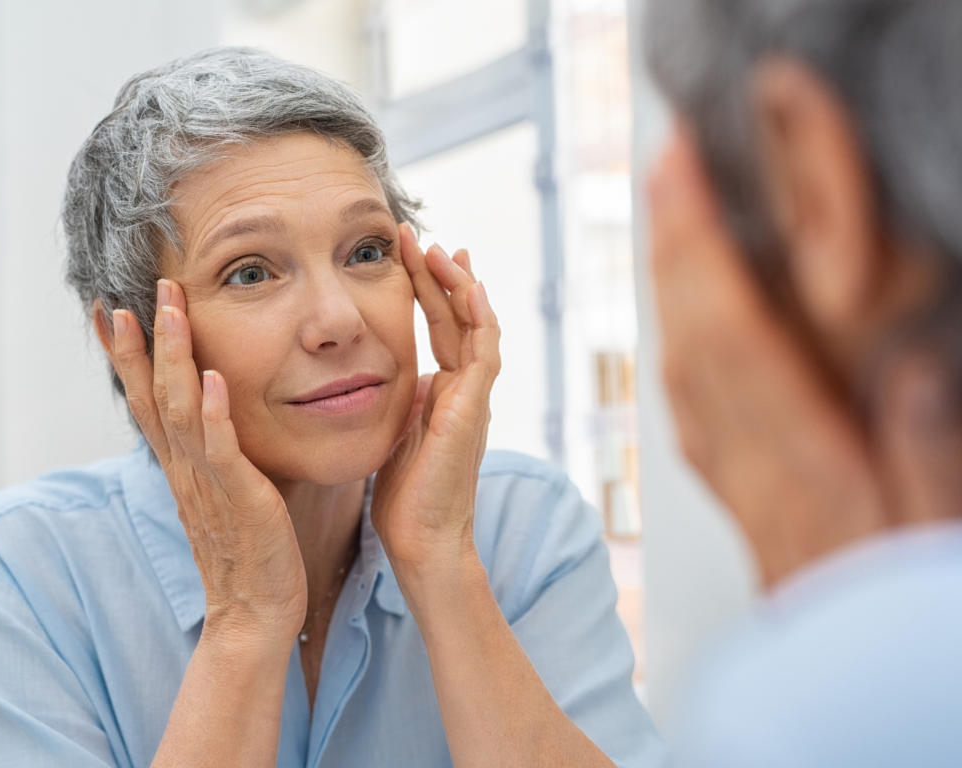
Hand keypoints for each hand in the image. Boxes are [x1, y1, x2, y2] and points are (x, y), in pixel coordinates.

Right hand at [111, 280, 306, 640]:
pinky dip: (212, 413)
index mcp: (184, 467)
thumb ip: (222, 457)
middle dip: (142, 343)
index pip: (147, 402)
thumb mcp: (229, 494)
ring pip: (180, 410)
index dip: (130, 358)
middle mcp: (186, 469)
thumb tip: (226, 420)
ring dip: (173, 358)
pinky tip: (210, 378)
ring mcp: (208, 483)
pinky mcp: (239, 498)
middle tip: (131, 293)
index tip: (114, 312)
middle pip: (152, 396)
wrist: (257, 612)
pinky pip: (221, 450)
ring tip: (167, 310)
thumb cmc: (251, 552)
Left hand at [370, 225, 500, 578]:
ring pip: (476, 327)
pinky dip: (480, 318)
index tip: (409, 254)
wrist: (422, 540)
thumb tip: (393, 377)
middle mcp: (464, 390)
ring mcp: (474, 399)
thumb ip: (401, 402)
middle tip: (419, 236)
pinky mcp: (474, 410)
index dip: (426, 290)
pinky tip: (468, 287)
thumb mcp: (396, 435)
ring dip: (459, 286)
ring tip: (439, 249)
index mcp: (444, 394)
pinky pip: (484, 353)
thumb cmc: (405, 498)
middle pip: (458, 318)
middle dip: (439, 275)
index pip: (441, 328)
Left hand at [649, 130, 885, 585]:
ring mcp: (729, 466)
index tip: (685, 179)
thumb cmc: (889, 593)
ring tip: (671, 215)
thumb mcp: (930, 515)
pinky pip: (687, 394)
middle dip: (676, 243)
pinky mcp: (727, 476)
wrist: (842, 669)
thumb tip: (908, 364)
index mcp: (799, 456)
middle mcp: (747, 453)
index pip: (733, 332)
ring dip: (671, 281)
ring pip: (681, 357)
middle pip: (693, 332)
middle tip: (668, 167)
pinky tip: (681, 308)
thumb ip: (921, 443)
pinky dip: (679, 333)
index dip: (703, 248)